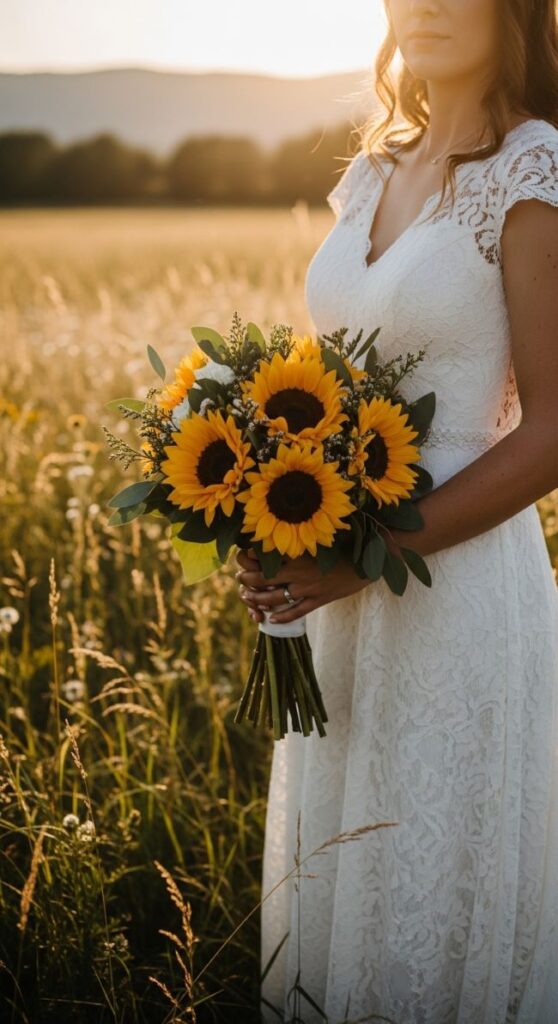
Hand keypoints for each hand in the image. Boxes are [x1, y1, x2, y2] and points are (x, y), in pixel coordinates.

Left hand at [235, 546, 369, 624]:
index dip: (251, 557)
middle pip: (265, 578)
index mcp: (299, 552)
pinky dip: (283, 616)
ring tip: (248, 598)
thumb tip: (284, 526)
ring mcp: (309, 588)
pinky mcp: (320, 600)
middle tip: (239, 579)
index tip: (243, 555)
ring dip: (259, 599)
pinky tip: (272, 619)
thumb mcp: (322, 536)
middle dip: (248, 579)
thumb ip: (302, 535)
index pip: (267, 555)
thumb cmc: (346, 544)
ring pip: (276, 597)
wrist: (370, 560)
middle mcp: (300, 571)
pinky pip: (297, 611)